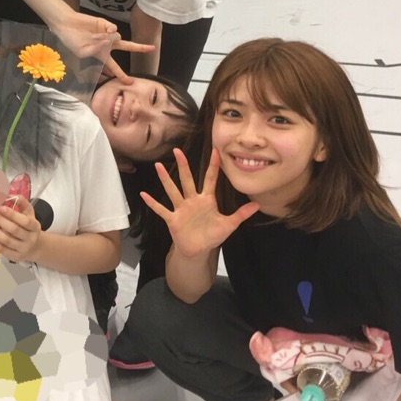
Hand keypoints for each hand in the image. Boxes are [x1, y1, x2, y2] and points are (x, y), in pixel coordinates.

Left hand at [0, 197, 41, 263]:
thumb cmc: (28, 226)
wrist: (35, 246)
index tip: (0, 207)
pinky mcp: (15, 257)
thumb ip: (19, 201)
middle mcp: (30, 239)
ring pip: (6, 240)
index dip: (12, 214)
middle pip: (14, 230)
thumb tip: (6, 193)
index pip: (25, 221)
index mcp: (35, 226)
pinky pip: (1, 249)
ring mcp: (23, 249)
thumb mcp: (28, 212)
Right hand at [51, 11, 153, 82]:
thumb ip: (97, 51)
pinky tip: (103, 30)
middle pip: (128, 47)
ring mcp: (108, 33)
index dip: (121, 76)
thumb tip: (108, 40)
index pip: (114, 67)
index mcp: (102, 56)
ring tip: (93, 38)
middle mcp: (108, 45)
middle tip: (151, 48)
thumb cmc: (72, 41)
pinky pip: (114, 29)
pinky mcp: (106, 24)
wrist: (67, 25)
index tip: (130, 83)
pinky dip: (109, 31)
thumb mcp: (83, 53)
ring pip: (117, 38)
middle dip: (140, 48)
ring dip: (107, 40)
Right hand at [140, 148, 259, 258]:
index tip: (215, 150)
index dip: (213, 165)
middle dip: (183, 166)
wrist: (198, 251)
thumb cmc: (212, 235)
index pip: (210, 179)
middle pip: (186, 180)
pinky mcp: (172, 219)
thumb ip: (241, 214)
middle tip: (177, 150)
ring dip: (165, 179)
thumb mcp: (229, 225)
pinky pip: (161, 209)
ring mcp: (181, 209)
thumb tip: (257, 205)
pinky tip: (144, 194)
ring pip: (172, 191)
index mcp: (206, 200)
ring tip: (158, 166)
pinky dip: (152, 203)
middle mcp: (192, 200)